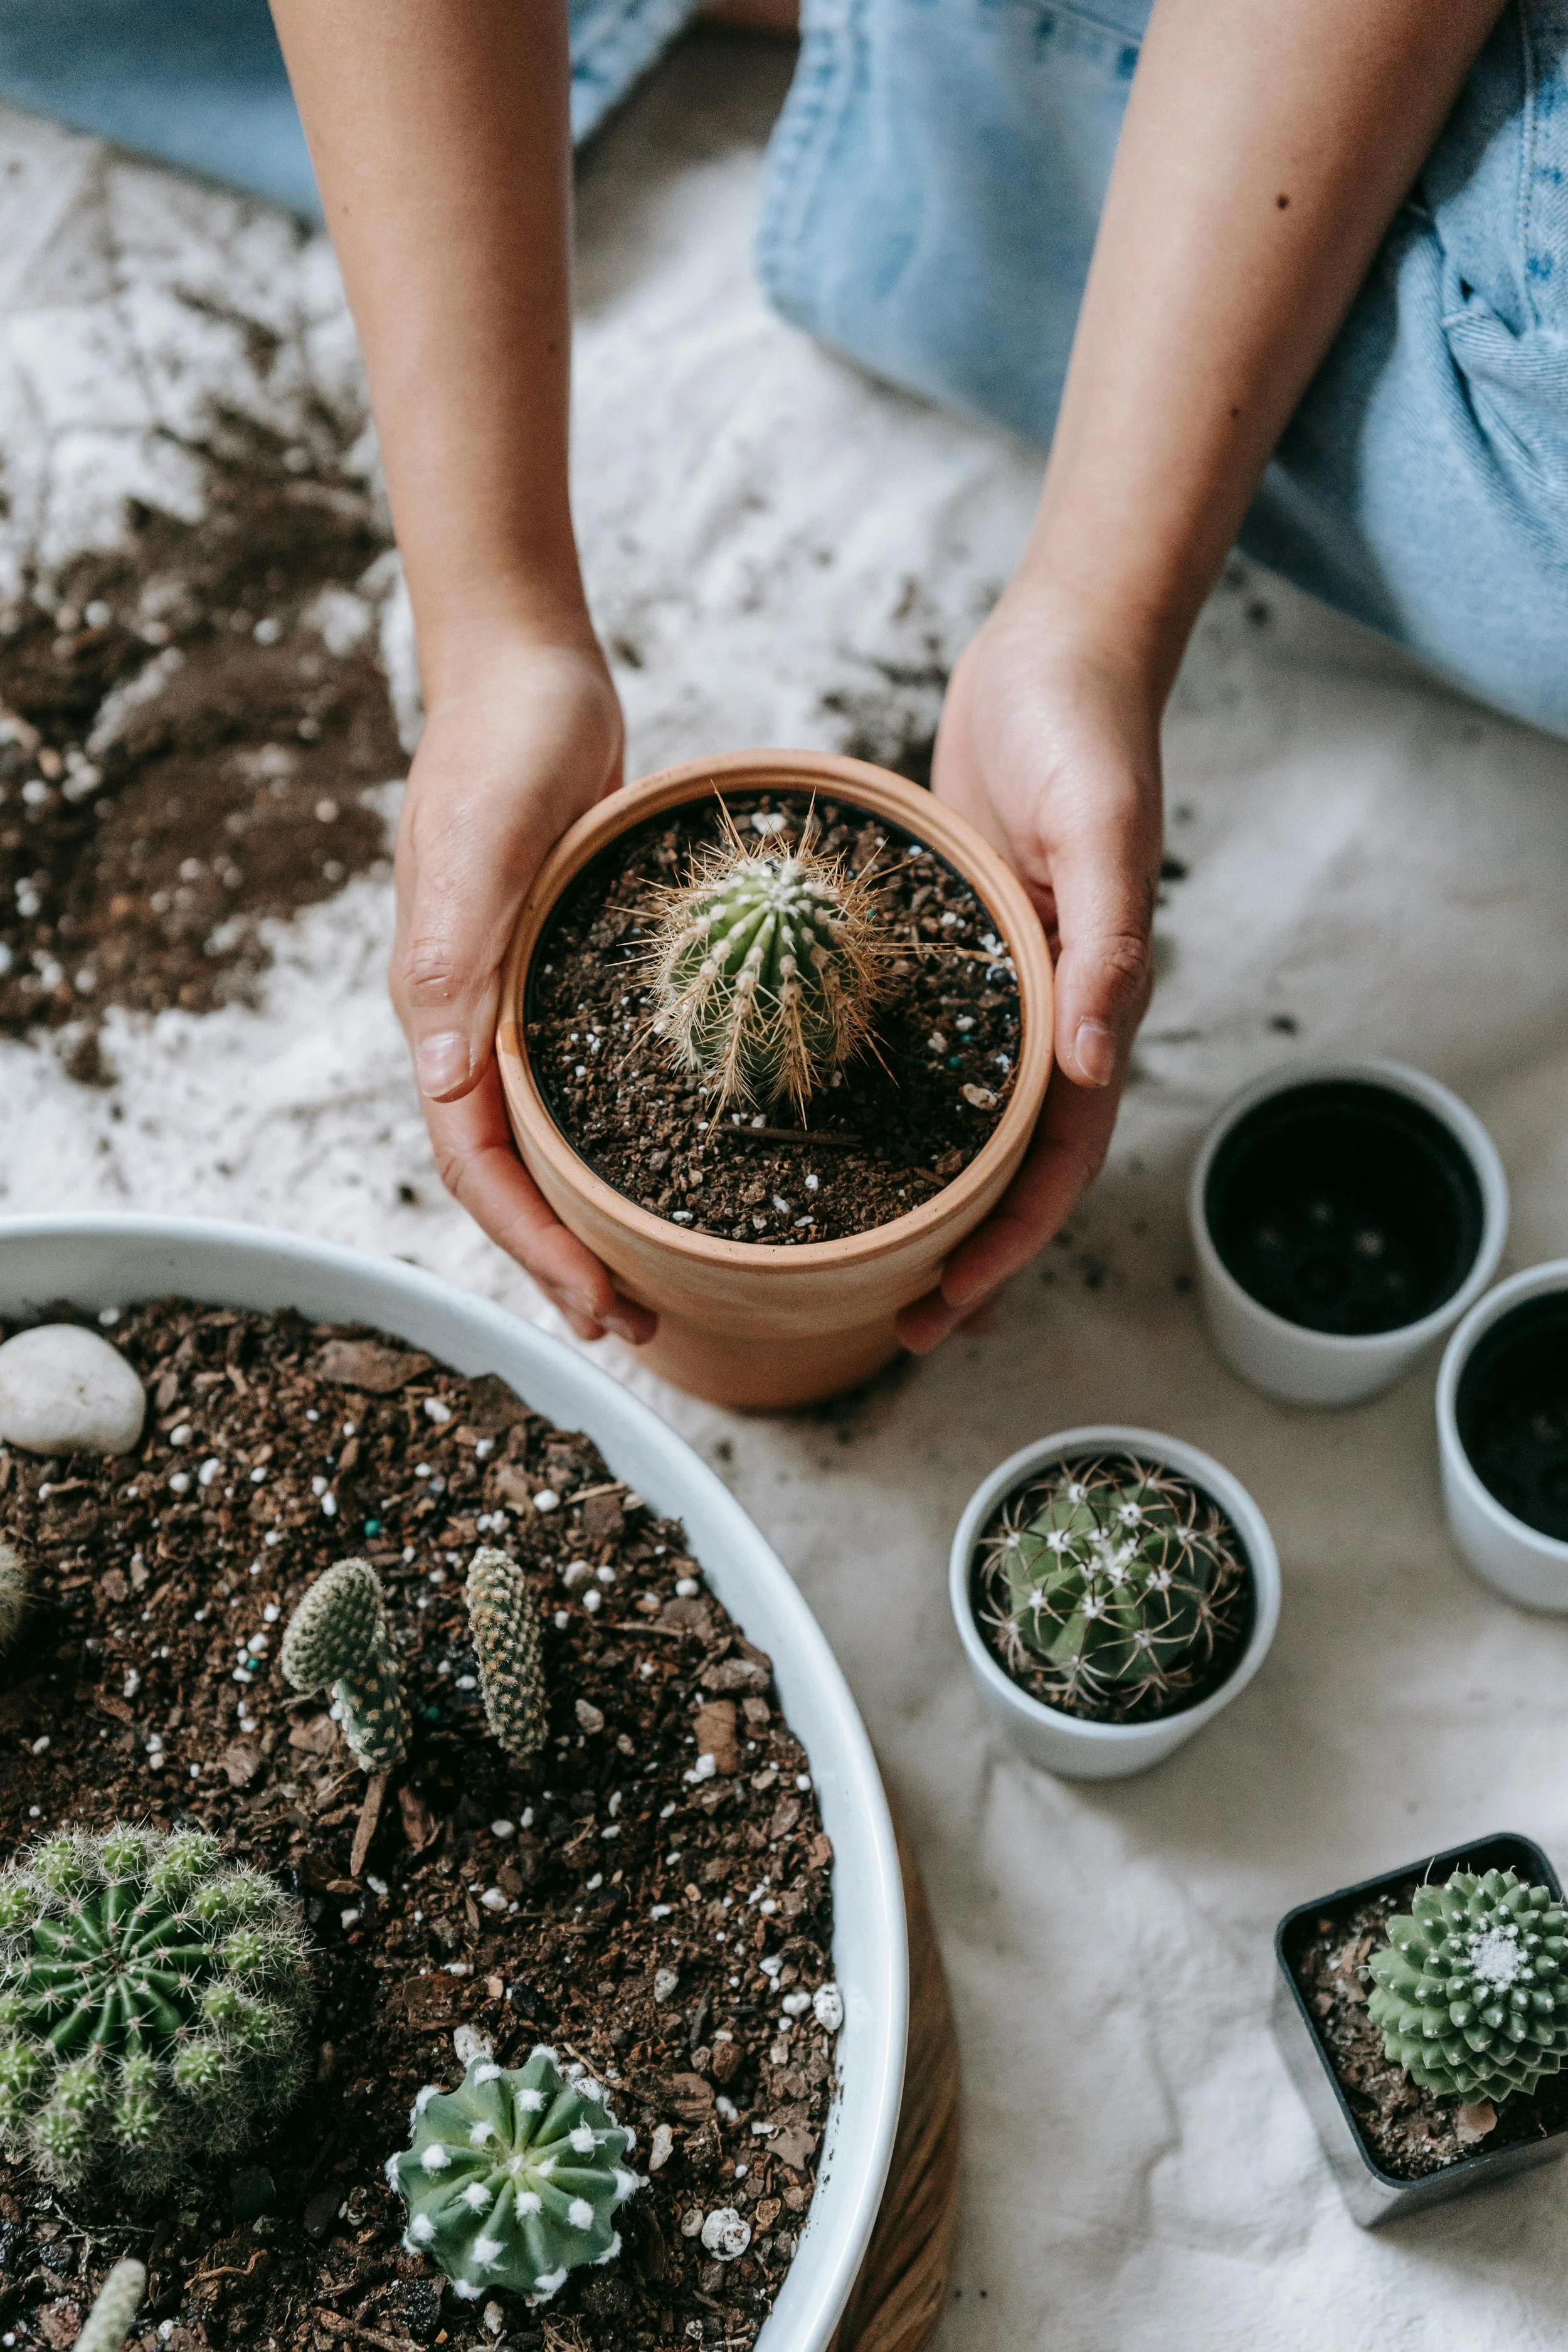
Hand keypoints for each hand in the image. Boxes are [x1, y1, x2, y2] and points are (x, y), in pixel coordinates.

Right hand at [390, 628, 656, 1346]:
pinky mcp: (561, 975)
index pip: (475, 1163)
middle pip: (507, 1174)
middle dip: (561, 1259)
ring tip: (652, 1277)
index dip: (531, 1246)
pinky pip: (580, 1084)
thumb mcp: (480, 843)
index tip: (598, 1305)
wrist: (531, 671)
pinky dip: (615, 1141)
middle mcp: (473, 1021)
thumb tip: (445, 1079)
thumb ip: (453, 954)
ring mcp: (516, 1000)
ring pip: (543, 1139)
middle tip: (637, 1325)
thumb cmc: (504, 745)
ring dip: (588, 1215)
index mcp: (441, 1008)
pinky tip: (670, 1167)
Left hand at [896, 592, 1162, 1351]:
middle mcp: (1046, 1010)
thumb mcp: (1099, 828)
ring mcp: (999, 984)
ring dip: (924, 1196)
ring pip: (964, 1119)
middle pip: (1009, 1164)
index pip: (1057, 1159)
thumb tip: (1097, 1060)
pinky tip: (826, 1132)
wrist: (1058, 650)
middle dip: (963, 1252)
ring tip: (859, 1261)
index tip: (950, 1309)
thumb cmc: (1086, 731)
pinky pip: (922, 1046)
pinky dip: (888, 1104)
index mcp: (1091, 1002)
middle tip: (898, 1324)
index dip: (1009, 1244)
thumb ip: (1108, 942)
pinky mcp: (954, 946)